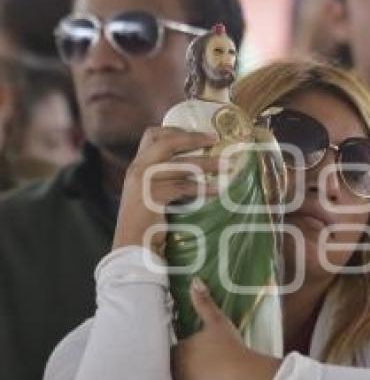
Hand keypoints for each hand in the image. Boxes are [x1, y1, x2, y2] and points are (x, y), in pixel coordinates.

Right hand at [112, 127, 219, 254]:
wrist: (131, 248)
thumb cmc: (148, 224)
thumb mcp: (154, 194)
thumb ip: (168, 179)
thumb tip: (200, 170)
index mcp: (136, 166)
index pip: (152, 135)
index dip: (177, 130)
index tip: (201, 134)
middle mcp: (136, 169)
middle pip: (167, 142)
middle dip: (194, 138)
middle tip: (216, 139)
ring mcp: (142, 182)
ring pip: (180, 164)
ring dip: (207, 163)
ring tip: (228, 166)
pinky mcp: (151, 196)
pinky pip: (183, 187)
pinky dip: (202, 188)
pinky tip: (216, 191)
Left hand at [172, 278, 280, 379]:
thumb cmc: (231, 350)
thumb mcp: (218, 324)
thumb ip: (204, 303)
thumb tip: (194, 281)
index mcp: (176, 351)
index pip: (163, 354)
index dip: (170, 357)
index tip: (183, 360)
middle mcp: (170, 372)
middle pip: (162, 373)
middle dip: (167, 374)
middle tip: (186, 376)